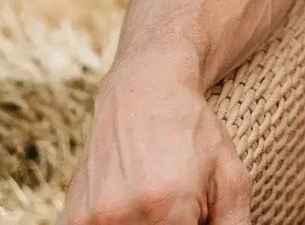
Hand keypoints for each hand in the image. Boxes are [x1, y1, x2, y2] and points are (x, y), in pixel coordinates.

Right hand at [59, 71, 250, 224]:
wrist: (145, 91)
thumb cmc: (194, 135)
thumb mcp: (232, 179)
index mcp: (169, 207)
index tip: (196, 213)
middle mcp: (123, 215)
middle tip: (182, 206)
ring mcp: (92, 218)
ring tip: (159, 203)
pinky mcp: (72, 218)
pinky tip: (134, 204)